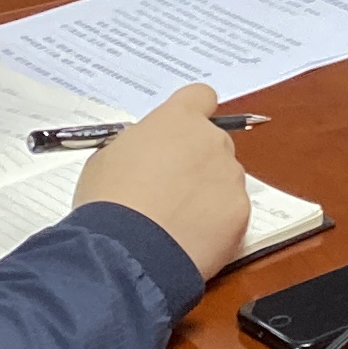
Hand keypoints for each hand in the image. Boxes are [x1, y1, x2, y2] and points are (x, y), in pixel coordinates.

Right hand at [71, 82, 251, 278]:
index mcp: (178, 120)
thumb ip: (137, 145)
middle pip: (214, 143)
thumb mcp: (106, 159)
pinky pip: (231, 212)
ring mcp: (230, 176)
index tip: (181, 133)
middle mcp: (212, 141)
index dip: (192, 114)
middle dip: (197, 162)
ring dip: (207, 194)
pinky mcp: (241, 211)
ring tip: (175, 222)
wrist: (126, 251)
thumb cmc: (108, 202)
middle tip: (170, 190)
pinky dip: (216, 225)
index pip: (200, 97)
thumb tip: (146, 153)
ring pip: (225, 179)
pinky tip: (188, 239)